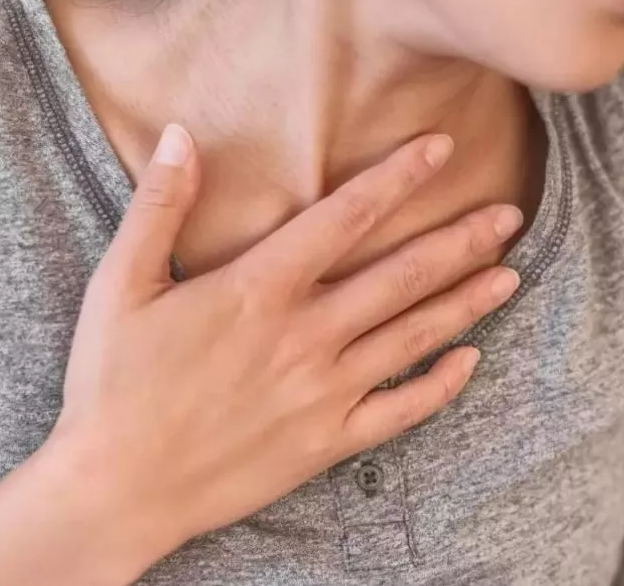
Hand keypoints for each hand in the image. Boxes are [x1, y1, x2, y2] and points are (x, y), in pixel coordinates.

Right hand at [49, 124, 521, 570]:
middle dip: (458, 240)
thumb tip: (182, 133)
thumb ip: (159, 207)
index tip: (441, 148)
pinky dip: (440, 385)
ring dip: (465, 302)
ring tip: (510, 274)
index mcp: (257, 290)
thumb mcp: (121, 285)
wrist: (116, 489)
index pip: (345, 217)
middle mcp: (304, 336)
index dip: (398, 178)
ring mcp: (323, 392)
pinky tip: (471, 361)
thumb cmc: (113, 384)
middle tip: (509, 214)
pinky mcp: (326, 441)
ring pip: (412, 336)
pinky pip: (400, 410)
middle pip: (400, 275)